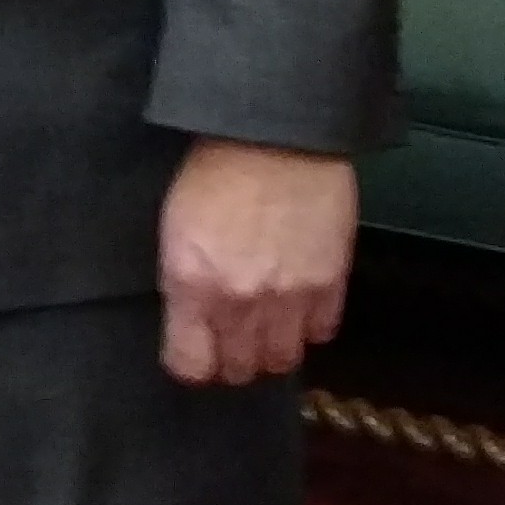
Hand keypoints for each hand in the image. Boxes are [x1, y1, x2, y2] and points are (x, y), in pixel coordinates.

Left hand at [156, 138, 356, 385]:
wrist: (274, 134)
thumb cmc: (213, 167)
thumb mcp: (174, 224)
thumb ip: (183, 279)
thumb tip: (191, 317)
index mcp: (192, 282)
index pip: (190, 364)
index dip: (190, 361)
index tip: (191, 351)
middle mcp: (240, 301)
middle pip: (239, 369)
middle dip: (231, 358)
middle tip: (229, 337)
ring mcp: (290, 297)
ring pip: (283, 359)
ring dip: (271, 346)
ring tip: (263, 323)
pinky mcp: (330, 284)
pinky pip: (321, 332)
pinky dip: (309, 324)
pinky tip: (297, 302)